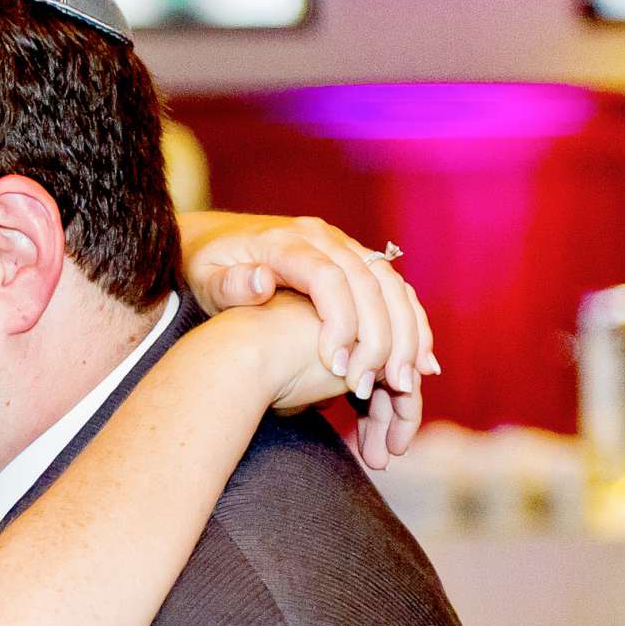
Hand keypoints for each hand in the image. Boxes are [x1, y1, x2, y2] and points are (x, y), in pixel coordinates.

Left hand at [181, 211, 436, 470]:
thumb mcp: (204, 277)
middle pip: (368, 282)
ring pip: (390, 284)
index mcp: (285, 242)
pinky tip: (420, 362)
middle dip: (380, 337)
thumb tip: (261, 283)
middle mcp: (321, 238)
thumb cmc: (204, 267)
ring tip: (405, 382)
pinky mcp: (354, 261)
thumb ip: (229, 284)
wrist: (213, 239)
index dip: (340, 322)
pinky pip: (393, 289)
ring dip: (405, 333)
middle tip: (379, 386)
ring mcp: (341, 246)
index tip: (338, 369)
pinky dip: (411, 323)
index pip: (327, 277)